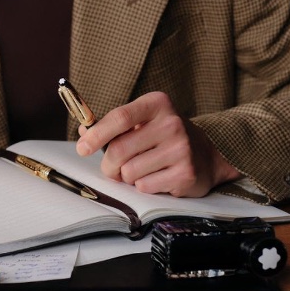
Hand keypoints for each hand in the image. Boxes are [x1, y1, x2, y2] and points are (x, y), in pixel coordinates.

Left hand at [75, 91, 239, 197]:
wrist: (207, 155)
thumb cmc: (164, 136)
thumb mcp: (143, 121)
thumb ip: (113, 125)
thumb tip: (83, 130)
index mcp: (157, 104)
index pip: (120, 117)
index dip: (97, 134)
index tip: (82, 148)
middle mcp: (171, 123)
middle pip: (119, 149)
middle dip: (108, 165)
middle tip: (112, 168)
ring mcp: (181, 149)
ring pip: (129, 172)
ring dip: (128, 176)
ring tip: (143, 169)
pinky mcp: (186, 173)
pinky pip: (144, 186)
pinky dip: (144, 186)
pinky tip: (158, 177)